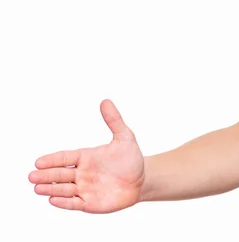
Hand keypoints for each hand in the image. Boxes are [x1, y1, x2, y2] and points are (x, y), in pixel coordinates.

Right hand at [29, 99, 144, 212]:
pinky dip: (63, 202)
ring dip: (50, 188)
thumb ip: (114, 120)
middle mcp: (82, 173)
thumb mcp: (125, 137)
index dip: (52, 160)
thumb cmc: (131, 158)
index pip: (65, 157)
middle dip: (46, 175)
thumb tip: (105, 101)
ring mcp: (84, 188)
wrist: (142, 180)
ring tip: (37, 188)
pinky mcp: (89, 203)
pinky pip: (74, 203)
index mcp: (86, 157)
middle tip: (31, 176)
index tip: (38, 161)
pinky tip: (53, 199)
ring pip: (63, 189)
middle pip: (60, 174)